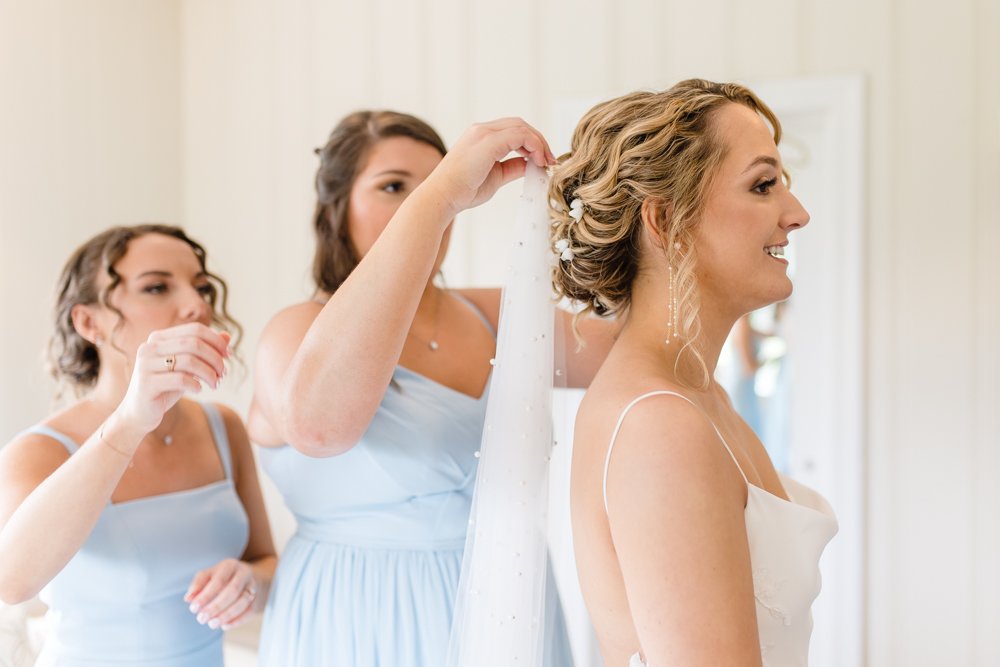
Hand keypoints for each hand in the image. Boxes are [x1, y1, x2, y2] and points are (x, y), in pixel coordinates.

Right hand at [116, 324, 230, 434]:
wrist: (139, 413)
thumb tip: (227, 336)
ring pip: (188, 360)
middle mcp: (149, 347)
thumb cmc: (166, 386)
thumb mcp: (187, 367)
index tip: (229, 354)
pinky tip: (199, 389)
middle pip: (193, 343)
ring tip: (215, 384)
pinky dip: (195, 384)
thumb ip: (204, 350)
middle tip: (223, 373)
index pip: (194, 329)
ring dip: (209, 373)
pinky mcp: (147, 384)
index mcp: (158, 338)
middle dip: (215, 358)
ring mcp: (145, 365)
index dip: (216, 340)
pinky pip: (180, 379)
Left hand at [184, 558, 258, 630]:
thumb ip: (198, 584)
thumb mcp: (210, 575)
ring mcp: (253, 586)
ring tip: (212, 624)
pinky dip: (237, 620)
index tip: (193, 609)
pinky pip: (250, 611)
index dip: (206, 595)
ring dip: (226, 615)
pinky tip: (224, 626)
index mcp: (230, 565)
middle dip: (216, 606)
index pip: (218, 580)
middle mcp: (244, 574)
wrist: (249, 577)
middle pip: (232, 591)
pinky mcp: (257, 599)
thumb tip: (188, 598)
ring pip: (243, 601)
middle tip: (201, 619)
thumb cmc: (222, 577)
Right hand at [422, 118, 554, 218]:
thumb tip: (531, 164)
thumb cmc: (462, 191)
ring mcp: (483, 133)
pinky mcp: (488, 142)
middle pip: (519, 124)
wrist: (442, 197)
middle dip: (539, 140)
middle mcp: (481, 130)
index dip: (532, 142)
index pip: (513, 130)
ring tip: (545, 161)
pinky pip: (519, 135)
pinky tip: (537, 160)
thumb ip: (513, 167)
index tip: (543, 160)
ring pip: (521, 127)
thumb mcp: (496, 177)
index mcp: (480, 137)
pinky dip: (533, 145)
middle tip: (550, 160)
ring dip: (538, 142)